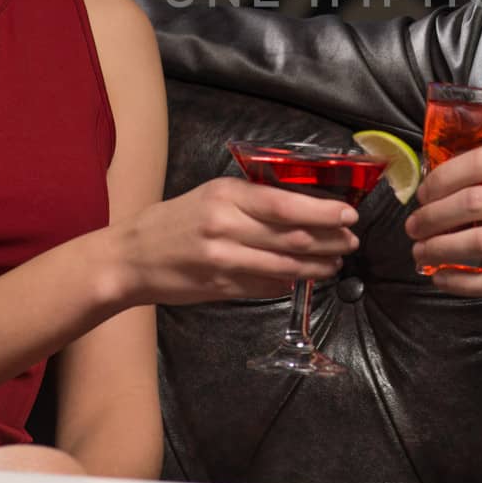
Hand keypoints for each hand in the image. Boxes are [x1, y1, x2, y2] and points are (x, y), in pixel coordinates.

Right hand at [118, 177, 360, 304]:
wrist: (130, 257)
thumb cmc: (174, 221)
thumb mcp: (211, 196)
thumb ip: (251, 201)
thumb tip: (301, 210)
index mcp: (225, 196)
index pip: (285, 203)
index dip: (322, 211)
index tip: (348, 214)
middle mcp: (225, 226)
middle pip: (290, 235)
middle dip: (328, 240)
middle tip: (351, 241)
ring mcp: (222, 260)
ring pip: (283, 265)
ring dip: (315, 266)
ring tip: (334, 264)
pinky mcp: (219, 287)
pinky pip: (264, 287)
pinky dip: (287, 284)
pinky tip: (301, 280)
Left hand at [405, 146, 481, 303]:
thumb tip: (476, 171)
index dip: (445, 175)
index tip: (427, 188)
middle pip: (474, 201)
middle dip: (432, 214)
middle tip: (414, 224)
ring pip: (480, 241)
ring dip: (440, 248)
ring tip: (421, 252)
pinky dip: (464, 281)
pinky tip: (446, 279)